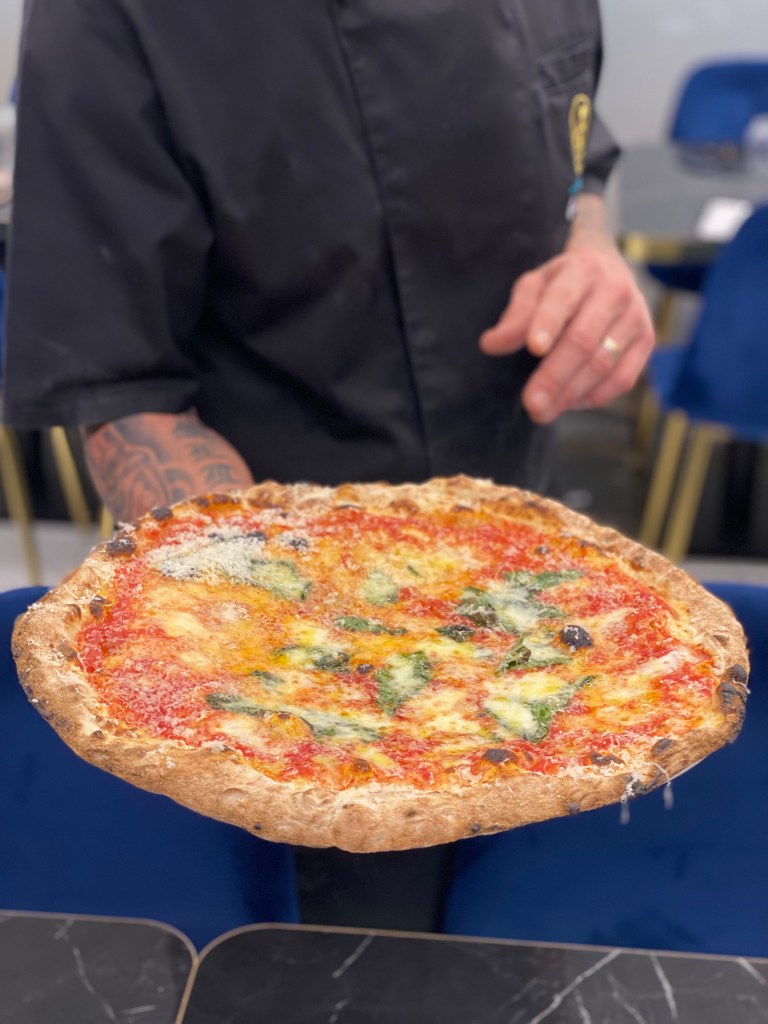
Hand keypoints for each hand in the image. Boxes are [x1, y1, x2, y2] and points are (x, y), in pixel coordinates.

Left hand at [479, 209, 654, 424]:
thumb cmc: (562, 284)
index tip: (533, 348)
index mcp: (583, 270)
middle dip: (554, 376)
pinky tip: (569, 403)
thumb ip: (515, 315)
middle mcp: (615, 291)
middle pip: (583, 340)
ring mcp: (636, 317)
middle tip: (530, 404)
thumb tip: (491, 344)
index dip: (548, 324)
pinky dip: (593, 397)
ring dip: (570, 394)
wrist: (609, 271)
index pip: (563, 299)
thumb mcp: (533, 286)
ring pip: (603, 364)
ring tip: (542, 412)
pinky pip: (622, 379)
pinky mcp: (646, 342)